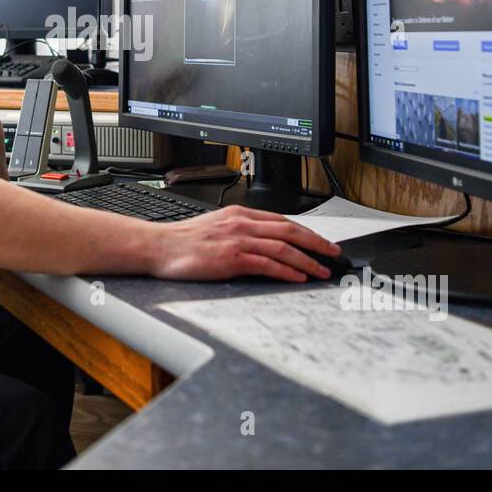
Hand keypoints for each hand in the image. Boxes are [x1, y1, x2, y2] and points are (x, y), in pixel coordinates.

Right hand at [149, 206, 342, 281]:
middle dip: (316, 243)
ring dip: (307, 260)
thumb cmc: (183, 241)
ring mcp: (237, 240)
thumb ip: (240, 230)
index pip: (282, 220)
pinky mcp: (231, 258)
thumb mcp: (216, 226)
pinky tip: (298, 277)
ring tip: (322, 271)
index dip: (306, 231)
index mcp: (239, 213)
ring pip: (283, 248)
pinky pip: (267, 264)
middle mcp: (242, 223)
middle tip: (334, 254)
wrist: (158, 247)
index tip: (321, 241)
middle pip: (289, 231)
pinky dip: (286, 271)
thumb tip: (263, 242)